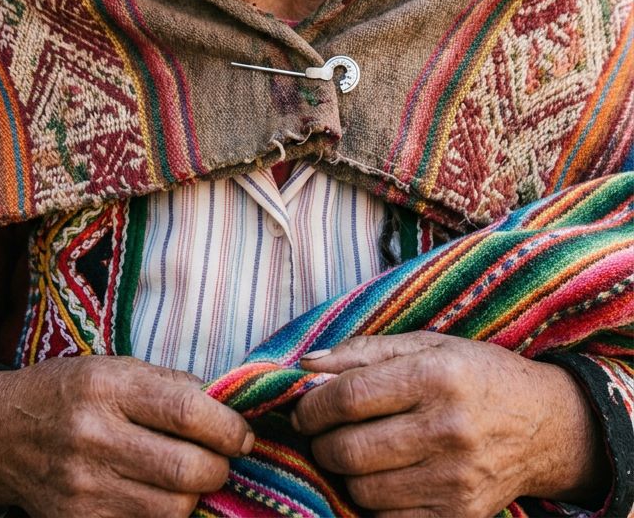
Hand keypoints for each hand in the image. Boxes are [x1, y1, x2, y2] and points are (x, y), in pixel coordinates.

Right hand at [0, 355, 253, 516]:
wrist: (0, 434)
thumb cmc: (69, 392)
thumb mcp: (114, 368)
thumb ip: (170, 386)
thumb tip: (228, 407)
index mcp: (107, 386)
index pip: (187, 411)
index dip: (228, 427)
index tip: (243, 434)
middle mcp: (93, 436)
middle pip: (185, 469)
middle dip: (219, 468)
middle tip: (222, 460)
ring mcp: (83, 487)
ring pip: (172, 509)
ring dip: (195, 497)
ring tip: (191, 478)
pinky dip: (164, 516)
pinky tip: (161, 497)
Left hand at [292, 333, 606, 517]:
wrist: (543, 425)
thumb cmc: (476, 375)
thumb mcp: (428, 345)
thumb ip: (364, 351)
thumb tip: (306, 365)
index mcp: (436, 377)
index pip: (349, 397)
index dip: (313, 406)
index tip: (303, 407)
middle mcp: (447, 429)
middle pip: (350, 449)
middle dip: (319, 442)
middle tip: (319, 433)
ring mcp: (454, 479)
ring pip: (362, 490)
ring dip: (342, 474)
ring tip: (350, 452)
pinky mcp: (459, 515)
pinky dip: (371, 501)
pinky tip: (378, 477)